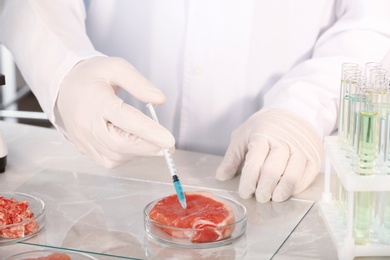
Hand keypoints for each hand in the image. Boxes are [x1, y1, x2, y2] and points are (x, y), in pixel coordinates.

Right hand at [54, 56, 174, 167]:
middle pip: (120, 144)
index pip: (126, 120)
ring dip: (138, 152)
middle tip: (167, 145)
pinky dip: (126, 156)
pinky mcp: (84, 149)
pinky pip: (109, 161)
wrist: (64, 85)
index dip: (150, 132)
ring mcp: (84, 139)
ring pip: (116, 156)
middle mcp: (87, 124)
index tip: (169, 141)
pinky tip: (132, 144)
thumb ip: (139, 83)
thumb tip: (160, 99)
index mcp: (97, 101)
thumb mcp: (116, 67)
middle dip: (148, 147)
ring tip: (148, 139)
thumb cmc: (92, 76)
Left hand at [215, 108, 322, 202]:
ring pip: (292, 174)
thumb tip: (221, 176)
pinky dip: (296, 187)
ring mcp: (300, 149)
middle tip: (259, 198)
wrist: (293, 112)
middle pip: (273, 170)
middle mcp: (283, 142)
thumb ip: (232, 157)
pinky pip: (306, 176)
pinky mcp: (313, 156)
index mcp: (262, 136)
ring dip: (282, 190)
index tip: (244, 192)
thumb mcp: (243, 135)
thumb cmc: (264, 127)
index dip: (249, 181)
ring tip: (274, 198)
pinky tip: (287, 191)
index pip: (254, 163)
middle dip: (264, 188)